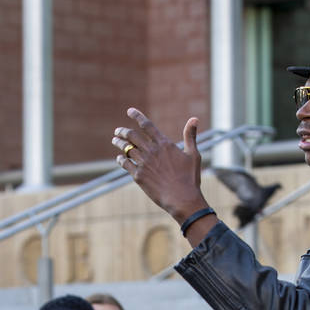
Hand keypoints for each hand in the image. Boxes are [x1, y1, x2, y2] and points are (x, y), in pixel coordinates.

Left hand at [112, 109, 210, 223]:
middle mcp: (152, 151)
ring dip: (119, 143)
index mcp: (164, 144)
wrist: (182, 198)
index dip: (137, 116)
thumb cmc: (190, 178)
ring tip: (115, 140)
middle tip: (118, 130)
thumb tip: (195, 118)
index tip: (129, 111)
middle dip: (123, 131)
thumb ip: (190, 136)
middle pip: (132, 136)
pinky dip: (121, 160)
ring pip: (126, 148)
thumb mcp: (193, 154)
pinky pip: (125, 164)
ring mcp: (144, 164)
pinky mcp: (138, 176)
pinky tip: (119, 158)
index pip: (147, 125)